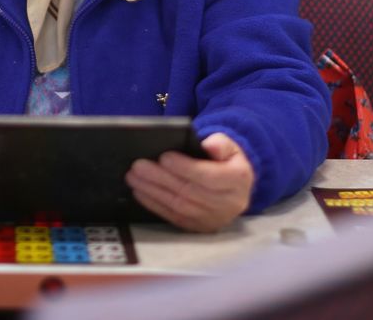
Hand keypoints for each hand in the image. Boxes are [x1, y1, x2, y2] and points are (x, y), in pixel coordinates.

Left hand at [125, 132, 254, 232]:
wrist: (235, 187)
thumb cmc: (226, 161)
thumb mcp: (231, 146)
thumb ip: (221, 144)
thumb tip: (209, 146)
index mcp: (239, 180)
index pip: (209, 177)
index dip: (185, 168)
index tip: (164, 157)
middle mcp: (229, 204)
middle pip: (189, 192)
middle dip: (161, 178)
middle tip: (139, 166)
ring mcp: (214, 219)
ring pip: (179, 206)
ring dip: (153, 191)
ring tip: (134, 178)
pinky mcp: (200, 227)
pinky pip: (174, 217)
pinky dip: (155, 205)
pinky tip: (140, 192)